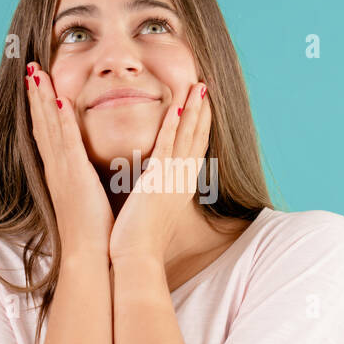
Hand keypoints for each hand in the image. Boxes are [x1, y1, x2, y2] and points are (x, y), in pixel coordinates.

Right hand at [25, 62, 113, 257]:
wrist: (89, 256)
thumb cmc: (94, 233)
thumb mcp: (87, 201)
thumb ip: (86, 183)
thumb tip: (91, 174)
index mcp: (61, 174)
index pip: (48, 134)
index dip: (41, 109)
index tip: (38, 86)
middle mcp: (56, 169)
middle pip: (42, 123)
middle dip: (35, 95)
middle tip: (30, 69)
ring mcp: (62, 171)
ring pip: (49, 126)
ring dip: (42, 98)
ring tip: (36, 72)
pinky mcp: (74, 175)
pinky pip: (66, 141)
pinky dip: (61, 120)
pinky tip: (58, 99)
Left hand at [109, 81, 209, 262]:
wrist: (138, 256)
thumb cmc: (140, 241)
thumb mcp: (152, 211)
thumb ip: (154, 195)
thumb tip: (150, 188)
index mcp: (180, 187)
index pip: (193, 150)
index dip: (199, 127)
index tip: (201, 106)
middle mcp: (182, 180)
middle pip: (197, 138)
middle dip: (202, 112)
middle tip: (205, 87)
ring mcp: (172, 179)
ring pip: (186, 137)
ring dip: (193, 110)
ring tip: (199, 86)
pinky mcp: (159, 179)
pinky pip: (168, 146)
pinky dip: (173, 126)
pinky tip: (177, 107)